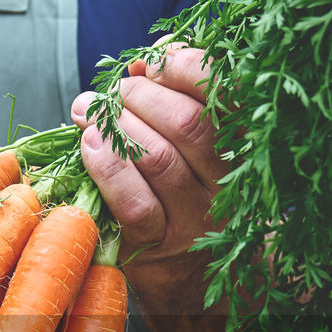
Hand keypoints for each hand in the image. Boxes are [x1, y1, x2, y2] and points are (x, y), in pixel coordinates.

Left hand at [72, 40, 227, 264]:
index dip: (188, 68)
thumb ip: (170, 97)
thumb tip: (138, 63)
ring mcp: (195, 218)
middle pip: (188, 124)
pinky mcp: (158, 243)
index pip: (230, 96)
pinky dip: (106, 167)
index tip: (155, 61)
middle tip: (119, 93)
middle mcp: (227, 183)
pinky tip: (89, 146)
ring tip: (96, 116)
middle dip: (142, 96)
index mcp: (242, 146)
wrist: (188, 270)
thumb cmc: (181, 187)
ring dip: (118, 127)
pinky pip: (133, 202)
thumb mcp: (187, 141)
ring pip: (159, 159)